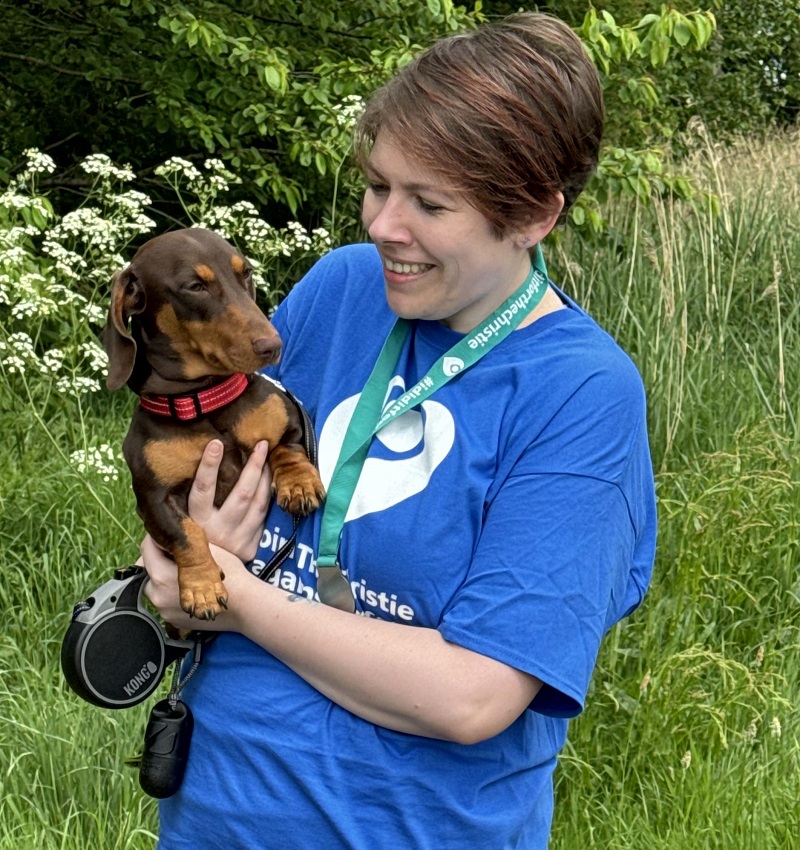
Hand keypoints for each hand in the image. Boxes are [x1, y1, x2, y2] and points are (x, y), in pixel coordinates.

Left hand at [140, 534, 250, 630]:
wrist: (245, 606)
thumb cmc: (230, 575)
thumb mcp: (207, 550)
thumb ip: (182, 544)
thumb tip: (168, 536)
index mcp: (162, 575)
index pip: (146, 550)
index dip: (157, 539)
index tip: (168, 536)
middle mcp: (157, 595)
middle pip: (149, 569)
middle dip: (161, 560)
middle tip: (180, 555)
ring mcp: (163, 610)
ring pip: (156, 586)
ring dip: (166, 577)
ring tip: (187, 573)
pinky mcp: (172, 620)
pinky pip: (166, 601)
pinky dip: (173, 593)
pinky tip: (192, 588)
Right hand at [188, 439, 271, 561]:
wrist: (201, 579)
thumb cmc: (189, 539)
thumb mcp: (178, 522)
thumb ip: (184, 500)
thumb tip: (181, 467)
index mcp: (196, 523)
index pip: (202, 490)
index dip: (208, 466)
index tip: (215, 443)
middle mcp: (218, 531)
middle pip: (241, 493)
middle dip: (253, 466)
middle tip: (261, 444)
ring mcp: (237, 540)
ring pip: (258, 503)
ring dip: (265, 478)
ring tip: (268, 457)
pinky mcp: (251, 547)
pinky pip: (264, 517)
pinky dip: (268, 497)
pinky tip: (271, 480)